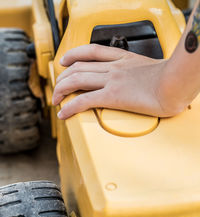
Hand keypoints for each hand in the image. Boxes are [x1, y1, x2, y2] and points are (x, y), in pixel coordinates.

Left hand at [52, 44, 183, 119]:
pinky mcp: (113, 96)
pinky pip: (83, 100)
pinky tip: (63, 113)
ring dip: (61, 90)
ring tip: (55, 100)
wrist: (177, 83)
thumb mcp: (153, 70)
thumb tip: (145, 84)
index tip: (66, 61)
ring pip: (76, 80)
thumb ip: (143, 75)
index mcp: (124, 59)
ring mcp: (112, 80)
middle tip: (58, 87)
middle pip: (78, 66)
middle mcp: (115, 67)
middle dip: (62, 76)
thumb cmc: (172, 79)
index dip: (74, 54)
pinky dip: (69, 107)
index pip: (92, 51)